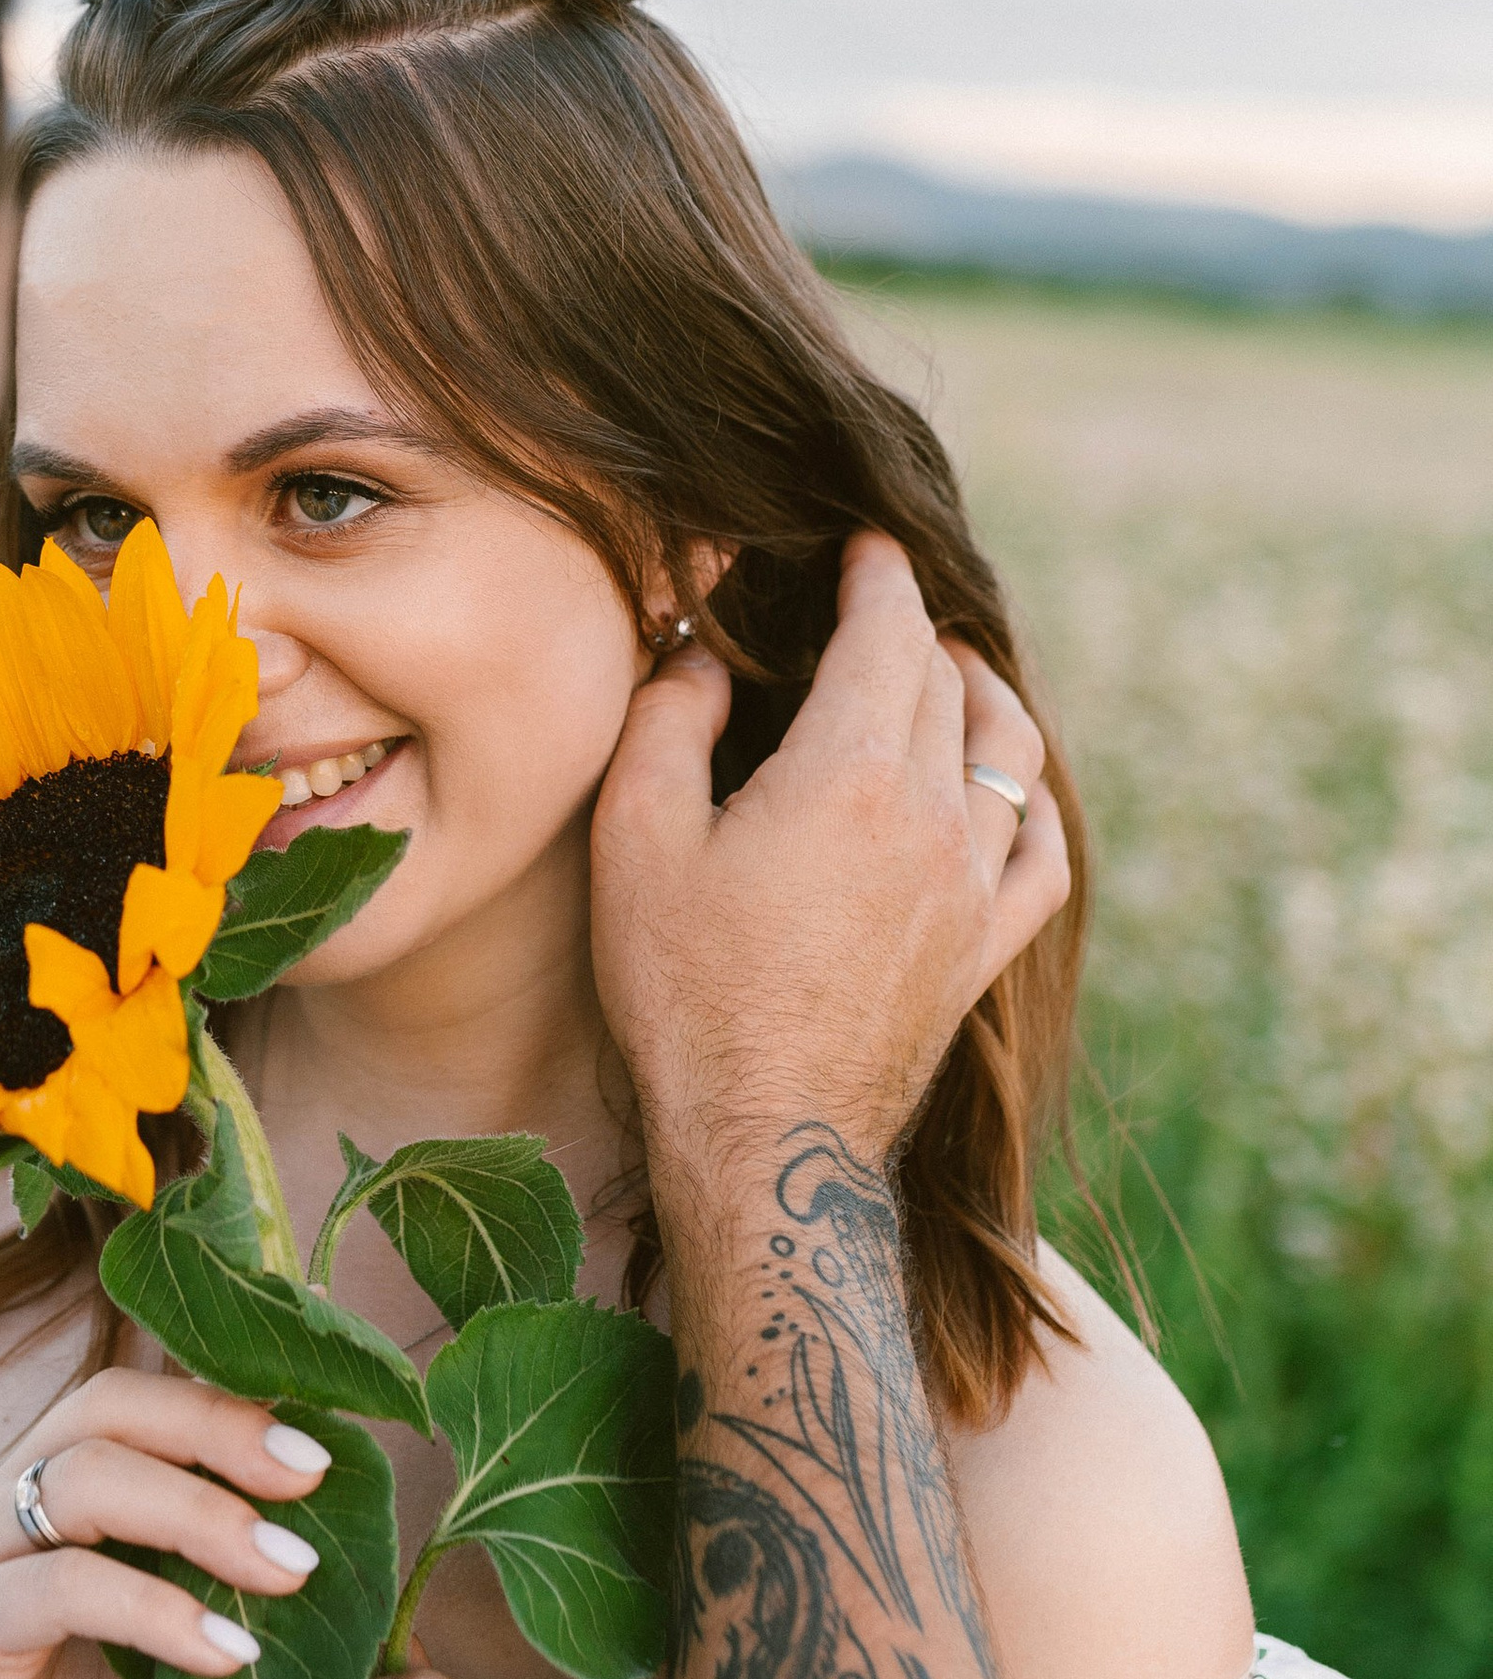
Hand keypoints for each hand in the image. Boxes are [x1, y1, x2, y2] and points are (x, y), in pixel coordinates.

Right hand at [0, 1368, 330, 1678]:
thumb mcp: (189, 1643)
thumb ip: (238, 1581)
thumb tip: (346, 1532)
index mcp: (54, 1488)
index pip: (134, 1401)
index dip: (224, 1409)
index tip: (318, 1454)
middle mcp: (3, 1505)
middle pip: (105, 1409)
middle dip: (217, 1433)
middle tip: (309, 1484)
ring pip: (84, 1478)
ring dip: (202, 1514)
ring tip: (289, 1571)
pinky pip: (62, 1589)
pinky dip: (157, 1610)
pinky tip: (227, 1654)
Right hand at [591, 530, 1070, 1195]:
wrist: (763, 1136)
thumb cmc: (683, 989)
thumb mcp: (636, 838)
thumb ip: (667, 722)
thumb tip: (701, 657)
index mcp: (852, 772)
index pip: (890, 634)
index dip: (879, 575)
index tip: (865, 542)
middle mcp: (936, 817)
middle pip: (948, 685)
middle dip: (916, 628)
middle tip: (880, 604)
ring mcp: (973, 888)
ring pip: (1010, 753)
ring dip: (980, 695)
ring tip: (949, 672)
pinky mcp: (983, 953)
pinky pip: (1041, 853)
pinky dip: (1032, 800)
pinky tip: (1012, 790)